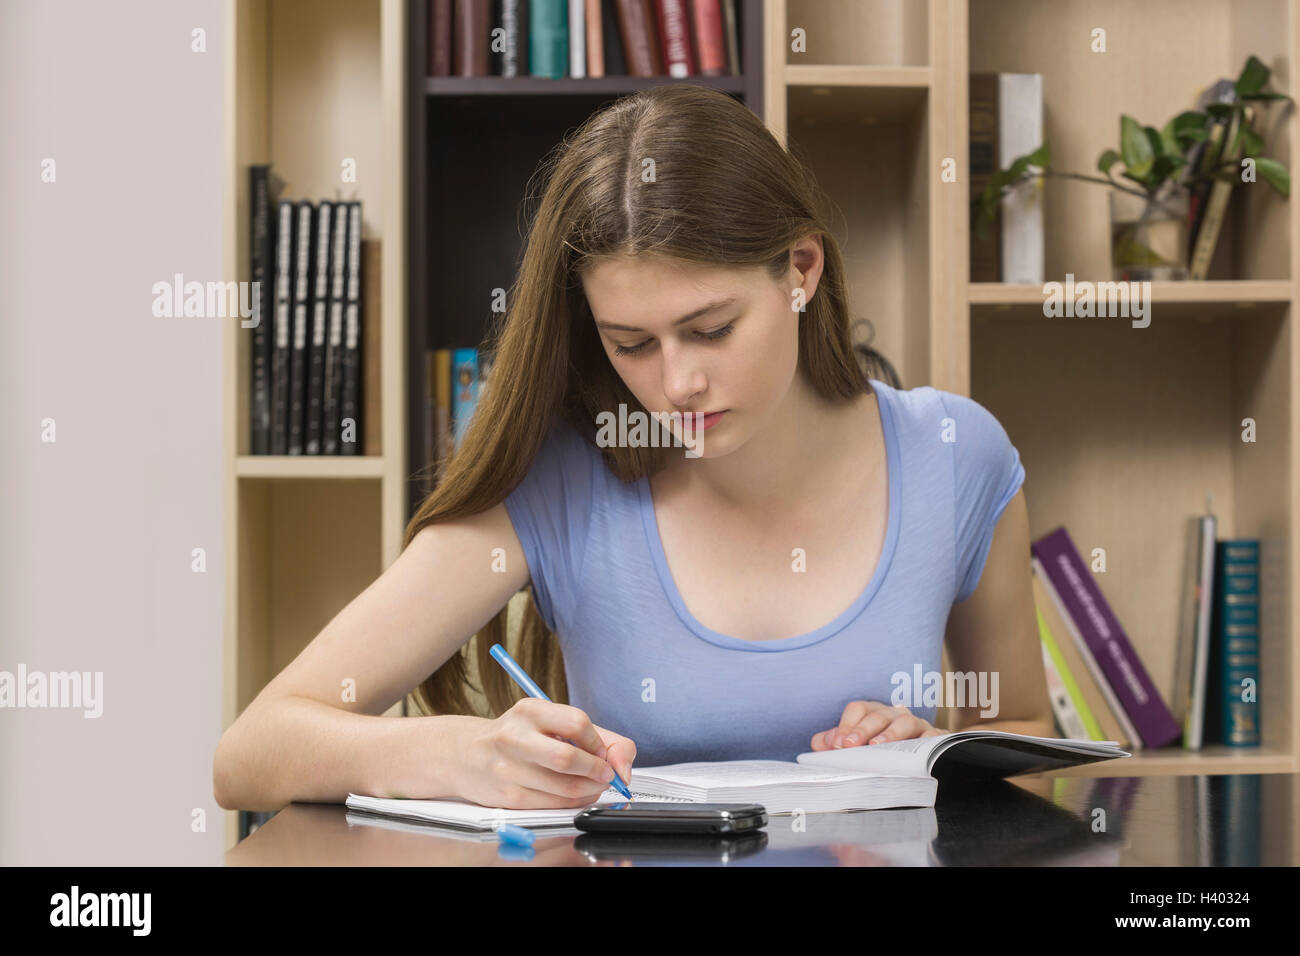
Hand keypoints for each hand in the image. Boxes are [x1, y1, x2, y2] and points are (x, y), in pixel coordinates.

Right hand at [457, 698, 635, 808]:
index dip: (599, 743)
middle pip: (569, 759)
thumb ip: (597, 736)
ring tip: (593, 786)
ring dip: (590, 791)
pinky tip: (573, 795)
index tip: (603, 753)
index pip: (577, 722)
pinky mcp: (508, 796)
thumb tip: (623, 766)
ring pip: (565, 788)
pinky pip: (552, 805)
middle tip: (606, 775)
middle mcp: (515, 737)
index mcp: (530, 710)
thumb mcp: (551, 722)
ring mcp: (509, 769)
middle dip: (597, 771)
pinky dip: (572, 804)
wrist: (468, 755)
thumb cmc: (519, 737)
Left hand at [810, 700, 946, 750]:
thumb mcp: (860, 745)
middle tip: (849, 745)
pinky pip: (934, 736)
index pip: (859, 709)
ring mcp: (918, 725)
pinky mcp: (937, 738)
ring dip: (890, 733)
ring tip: (876, 747)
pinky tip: (919, 751)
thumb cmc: (885, 751)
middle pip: (879, 715)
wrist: (924, 760)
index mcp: (876, 713)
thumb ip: (837, 743)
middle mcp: (897, 715)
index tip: (837, 744)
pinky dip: (928, 741)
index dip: (847, 724)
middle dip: (862, 730)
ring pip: (905, 722)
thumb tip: (820, 742)